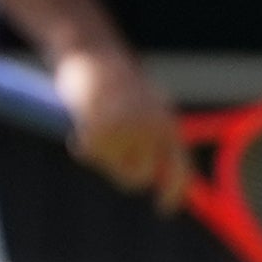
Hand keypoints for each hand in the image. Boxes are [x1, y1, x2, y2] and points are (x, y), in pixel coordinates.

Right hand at [56, 43, 178, 195]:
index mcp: (169, 124)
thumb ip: (156, 144)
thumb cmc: (119, 84)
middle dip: (122, 173)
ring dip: (100, 155)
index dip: (174, 194)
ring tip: (97, 124)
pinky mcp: (100, 126)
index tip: (164, 209)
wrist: (93, 52)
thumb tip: (160, 182)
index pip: (180, 170)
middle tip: (109, 153)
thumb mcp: (148, 110)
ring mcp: (128, 128)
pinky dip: (81, 145)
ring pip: (111, 167)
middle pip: (139, 178)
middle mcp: (153, 128)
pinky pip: (90, 153)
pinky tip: (81, 125)